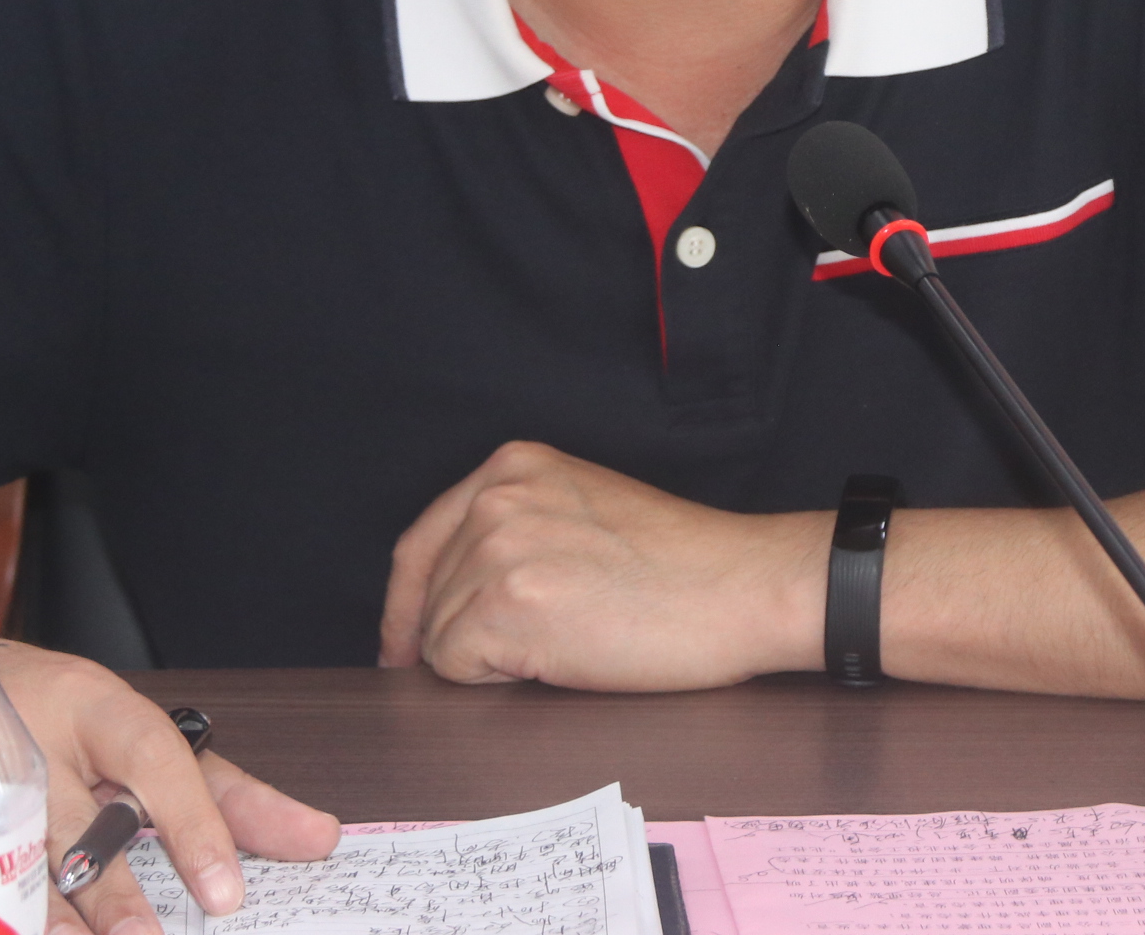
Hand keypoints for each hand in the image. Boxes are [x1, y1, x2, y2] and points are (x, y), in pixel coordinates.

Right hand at [0, 642, 339, 934]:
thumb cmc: (70, 720)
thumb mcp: (150, 746)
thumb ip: (228, 797)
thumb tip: (321, 838)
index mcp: (99, 709)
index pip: (156, 758)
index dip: (192, 825)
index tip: (225, 894)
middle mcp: (37, 747)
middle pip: (79, 826)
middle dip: (113, 895)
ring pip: (16, 867)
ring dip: (56, 920)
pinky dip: (4, 919)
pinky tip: (18, 929)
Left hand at [381, 441, 824, 689]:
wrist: (740, 587)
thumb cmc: (682, 564)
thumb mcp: (581, 509)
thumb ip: (515, 528)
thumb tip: (448, 597)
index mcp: (513, 465)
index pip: (420, 543)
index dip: (408, 605)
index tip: (403, 645)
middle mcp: (496, 497)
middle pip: (426, 596)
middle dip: (462, 635)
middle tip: (534, 649)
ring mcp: (498, 549)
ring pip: (439, 637)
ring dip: (489, 658)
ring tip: (565, 643)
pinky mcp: (505, 605)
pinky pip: (456, 667)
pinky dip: (496, 680)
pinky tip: (557, 659)